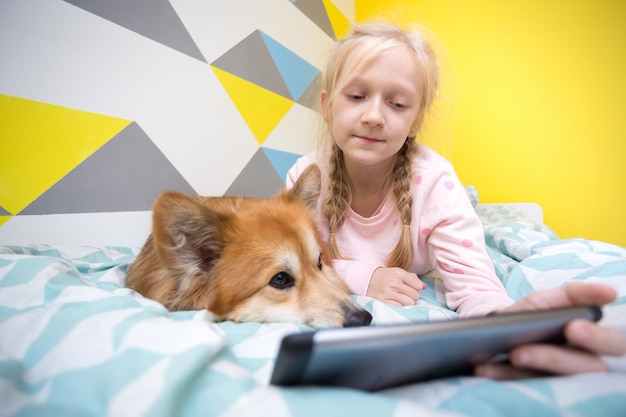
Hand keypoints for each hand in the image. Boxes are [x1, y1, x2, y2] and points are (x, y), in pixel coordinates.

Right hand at [366, 267, 426, 305]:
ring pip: (409, 303)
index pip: (418, 286)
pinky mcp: (382, 300)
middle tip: (405, 294)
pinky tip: (394, 301)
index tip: (411, 289)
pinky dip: (398, 305)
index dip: (416, 289)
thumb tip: (424, 286)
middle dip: (412, 296)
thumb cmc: (386, 276)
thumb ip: (412, 278)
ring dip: (407, 302)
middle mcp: (394, 282)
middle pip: (415, 295)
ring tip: (401, 298)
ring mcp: (388, 292)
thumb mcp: (398, 272)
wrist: (367, 278)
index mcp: (399, 273)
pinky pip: (399, 307)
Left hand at [475, 282, 625, 378]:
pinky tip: (486, 369)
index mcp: (592, 341)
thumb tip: (610, 293)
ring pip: (557, 379)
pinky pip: (523, 386)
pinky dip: (504, 376)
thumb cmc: (534, 316)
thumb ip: (575, 294)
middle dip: (561, 357)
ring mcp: (558, 380)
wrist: (500, 333)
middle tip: (534, 348)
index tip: (574, 328)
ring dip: (536, 364)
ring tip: (514, 353)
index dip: (599, 338)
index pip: (612, 343)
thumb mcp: (549, 300)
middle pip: (588, 367)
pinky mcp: (535, 390)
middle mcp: (582, 363)